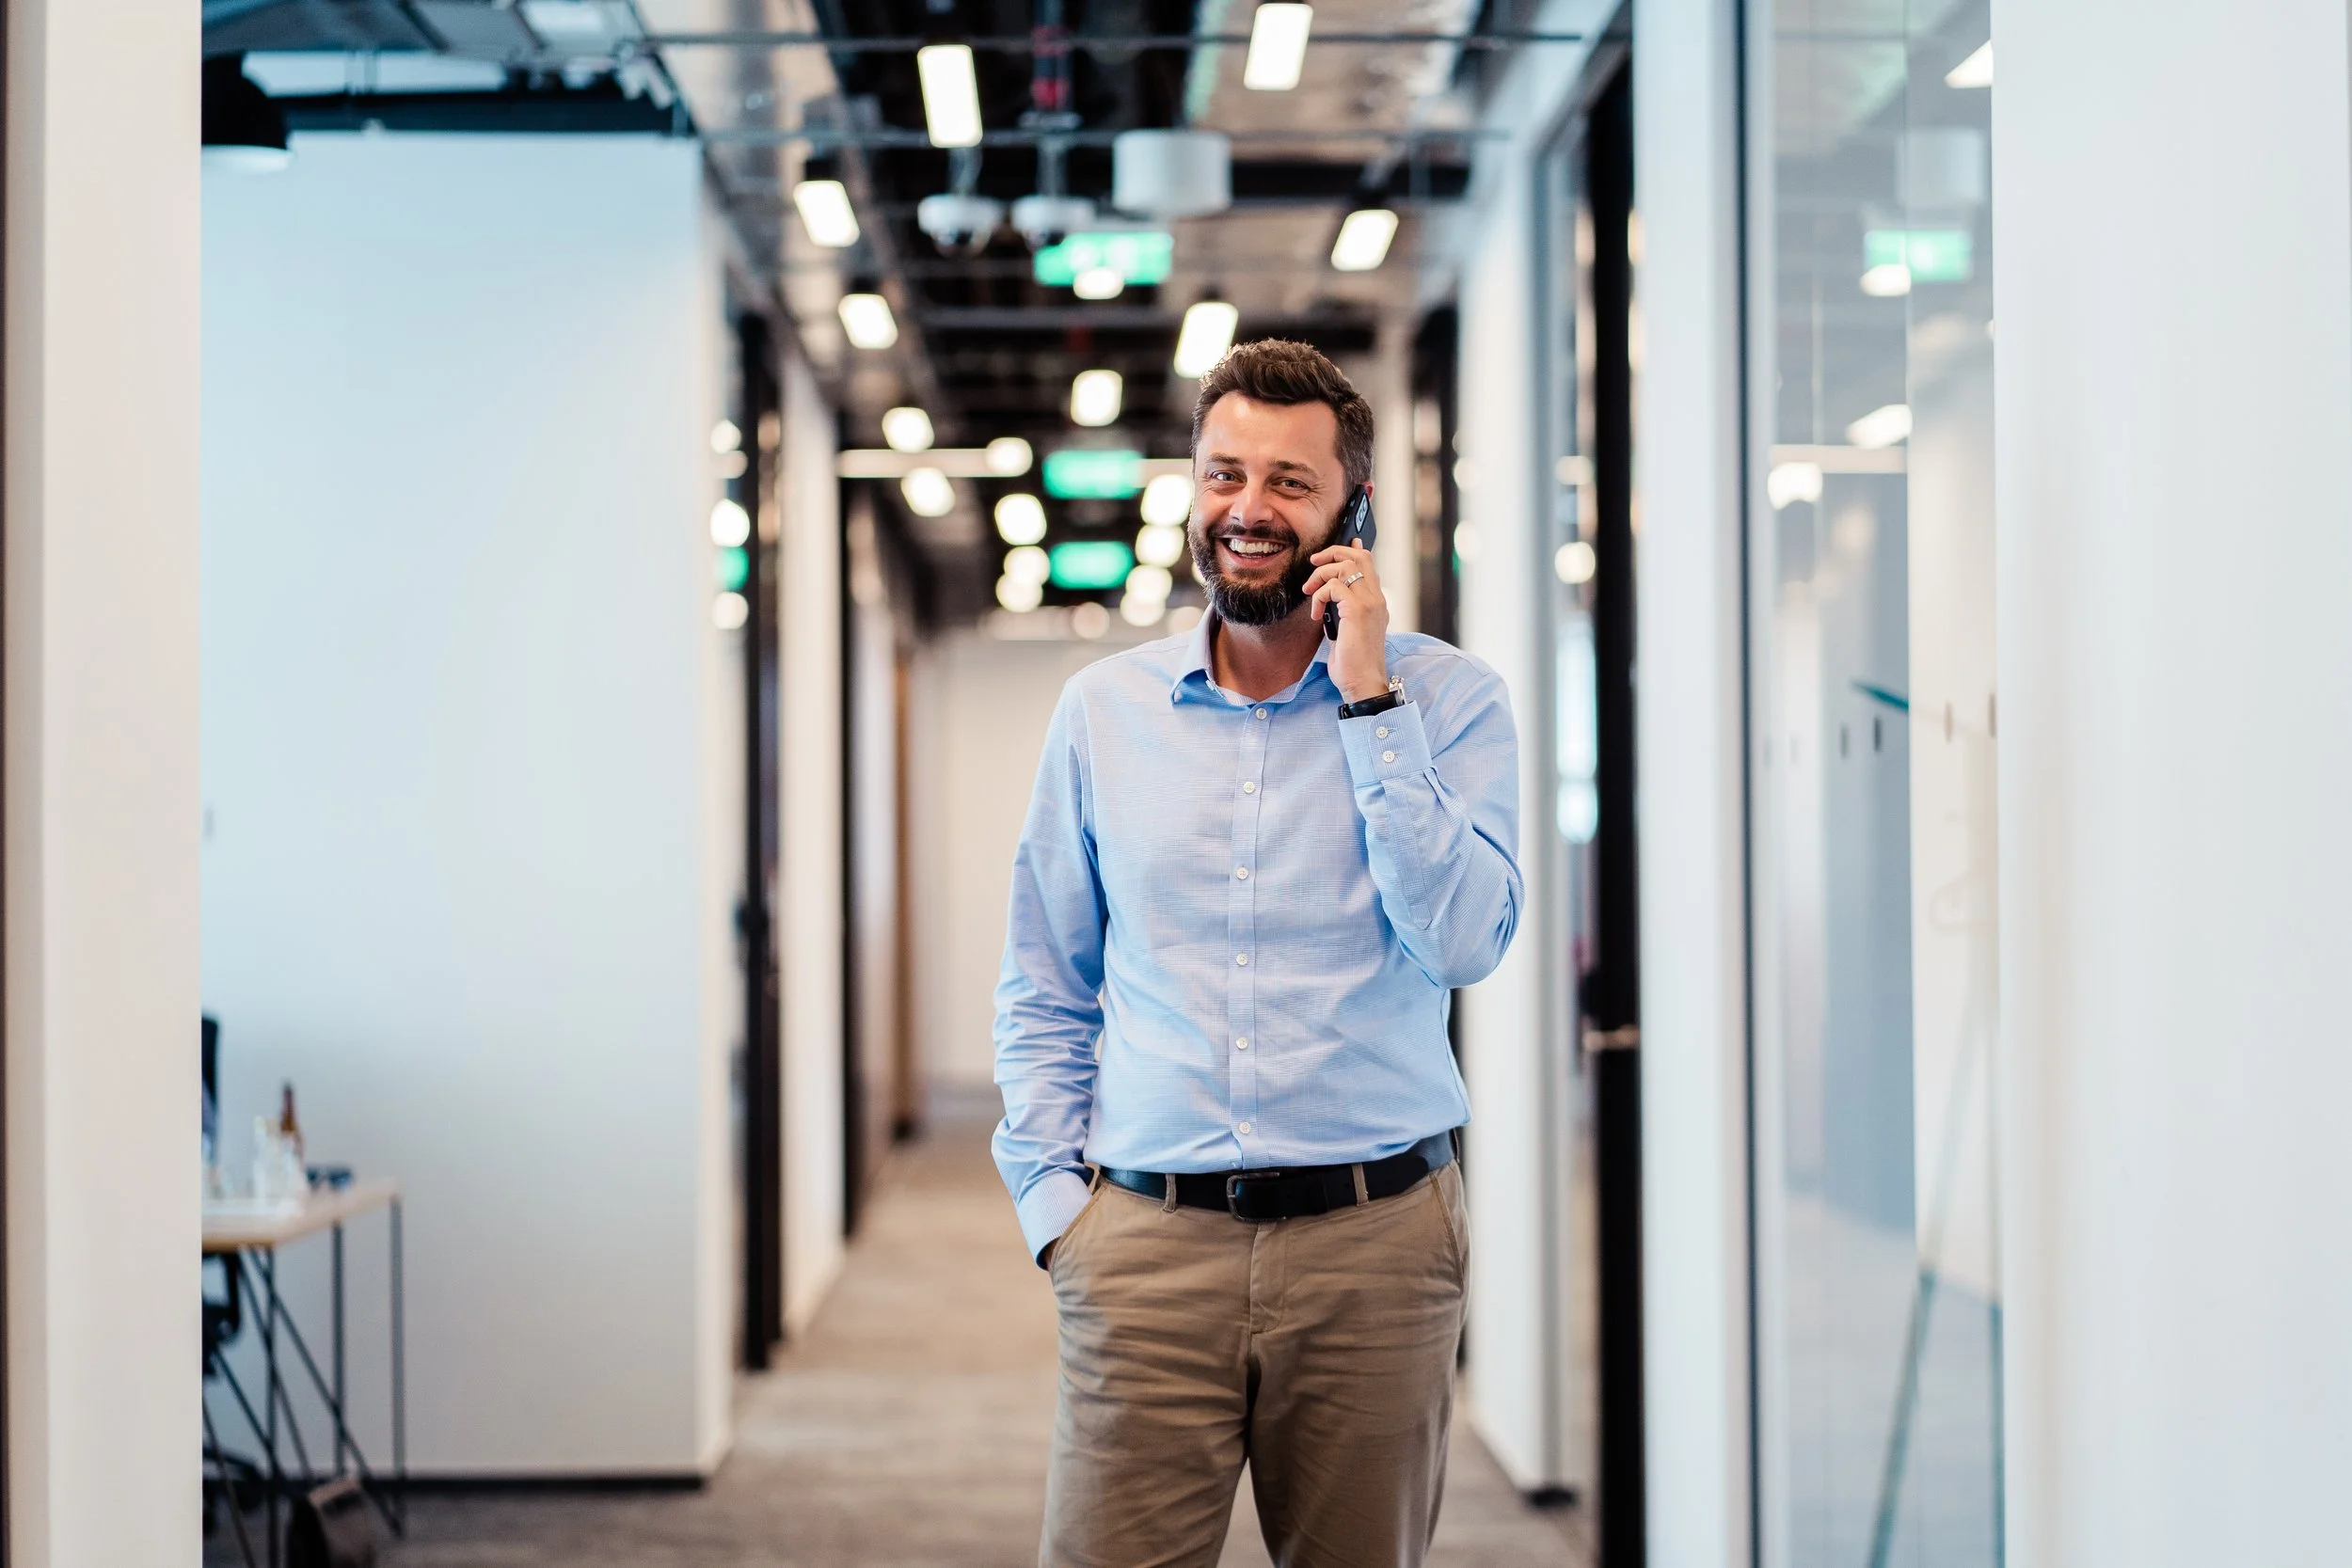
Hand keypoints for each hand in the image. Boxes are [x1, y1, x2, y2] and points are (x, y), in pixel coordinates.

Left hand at [1306, 543, 1390, 702]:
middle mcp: (1377, 598)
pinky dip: (1319, 596)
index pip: (1369, 564)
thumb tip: (1331, 594)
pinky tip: (1315, 614)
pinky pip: (1333, 586)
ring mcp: (1369, 603)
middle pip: (1359, 556)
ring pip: (1345, 566)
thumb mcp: (1348, 630)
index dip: (1355, 549)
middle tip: (1314, 563)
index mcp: (1377, 602)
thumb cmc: (1354, 663)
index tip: (1346, 541)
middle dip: (1333, 552)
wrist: (1363, 682)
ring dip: (1320, 575)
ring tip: (1309, 592)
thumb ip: (1343, 610)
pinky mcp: (1357, 610)